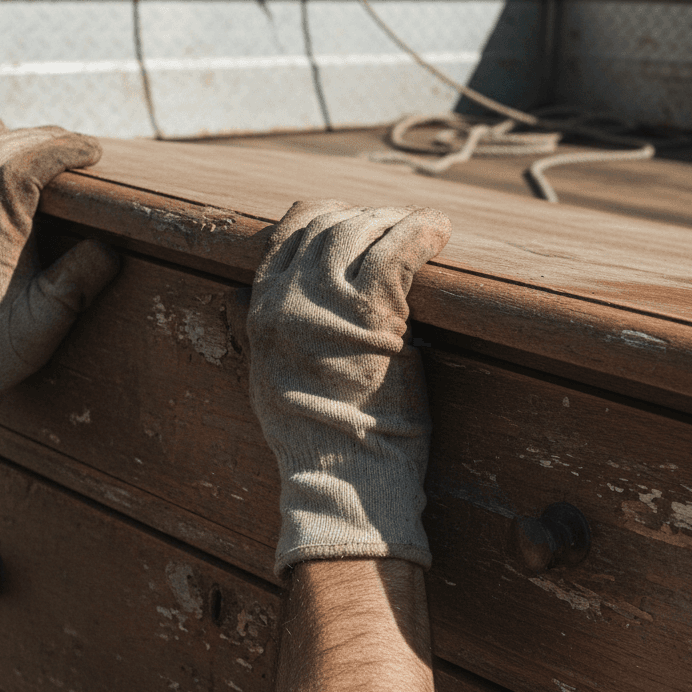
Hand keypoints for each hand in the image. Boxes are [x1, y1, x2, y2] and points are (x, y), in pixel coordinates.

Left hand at [0, 118, 118, 456]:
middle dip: (43, 139)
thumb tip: (107, 245)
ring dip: (14, 137)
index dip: (59, 152)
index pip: (20, 171)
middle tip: (80, 144)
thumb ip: (79, 279)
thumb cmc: (3, 344)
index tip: (92, 152)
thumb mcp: (51, 318)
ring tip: (49, 134)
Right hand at [246, 200, 451, 578]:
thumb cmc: (318, 438)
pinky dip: (422, 232)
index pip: (288, 234)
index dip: (323, 216)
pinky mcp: (371, 311)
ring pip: (361, 231)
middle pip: (327, 226)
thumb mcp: (269, 378)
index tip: (350, 216)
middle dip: (364, 218)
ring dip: (395, 222)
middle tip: (395, 224)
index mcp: (263, 311)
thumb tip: (252, 303)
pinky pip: (399, 250)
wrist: (341, 475)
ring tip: (423, 227)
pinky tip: (439, 230)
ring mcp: (327, 303)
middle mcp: (288, 298)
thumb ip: (268, 334)